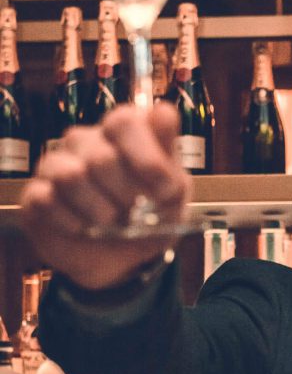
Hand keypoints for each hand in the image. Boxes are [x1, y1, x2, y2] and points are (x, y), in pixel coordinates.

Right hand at [21, 102, 190, 290]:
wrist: (119, 260)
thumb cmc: (149, 219)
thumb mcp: (173, 197)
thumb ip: (168, 156)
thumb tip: (163, 113)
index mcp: (124, 133)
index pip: (124, 122)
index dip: (146, 158)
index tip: (166, 191)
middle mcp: (88, 140)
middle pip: (102, 157)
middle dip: (126, 195)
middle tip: (135, 213)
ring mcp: (57, 163)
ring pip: (71, 176)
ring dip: (99, 210)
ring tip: (110, 221)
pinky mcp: (36, 192)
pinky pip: (46, 200)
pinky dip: (72, 223)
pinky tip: (83, 228)